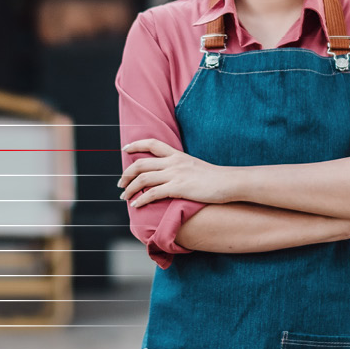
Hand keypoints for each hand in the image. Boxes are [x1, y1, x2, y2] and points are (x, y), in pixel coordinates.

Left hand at [117, 139, 233, 207]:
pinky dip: (141, 199)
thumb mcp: (194, 165)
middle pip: (141, 164)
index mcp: (177, 155)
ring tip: (124, 197)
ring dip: (129, 188)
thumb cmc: (215, 177)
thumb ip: (181, 167)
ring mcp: (175, 174)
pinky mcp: (178, 188)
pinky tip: (136, 205)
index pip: (152, 144)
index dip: (136, 145)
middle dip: (126, 174)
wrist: (229, 182)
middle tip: (120, 183)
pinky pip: (152, 193)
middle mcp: (173, 162)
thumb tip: (171, 174)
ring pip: (143, 179)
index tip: (125, 150)